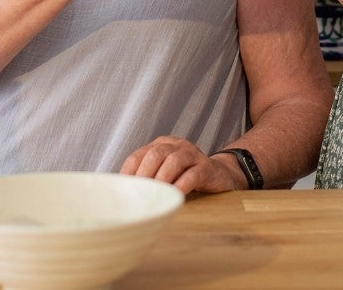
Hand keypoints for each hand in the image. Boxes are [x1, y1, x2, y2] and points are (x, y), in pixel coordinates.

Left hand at [120, 136, 241, 194]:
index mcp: (161, 145)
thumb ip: (148, 178)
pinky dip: (181, 186)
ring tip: (156, 197)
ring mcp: (193, 154)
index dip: (128, 172)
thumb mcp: (165, 174)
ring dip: (162, 180)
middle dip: (145, 175)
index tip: (122, 191)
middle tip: (139, 195)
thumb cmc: (186, 177)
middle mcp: (176, 145)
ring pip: (174, 161)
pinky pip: (192, 175)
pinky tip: (175, 197)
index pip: (139, 154)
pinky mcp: (207, 167)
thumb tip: (122, 195)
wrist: (220, 176)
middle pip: (156, 154)